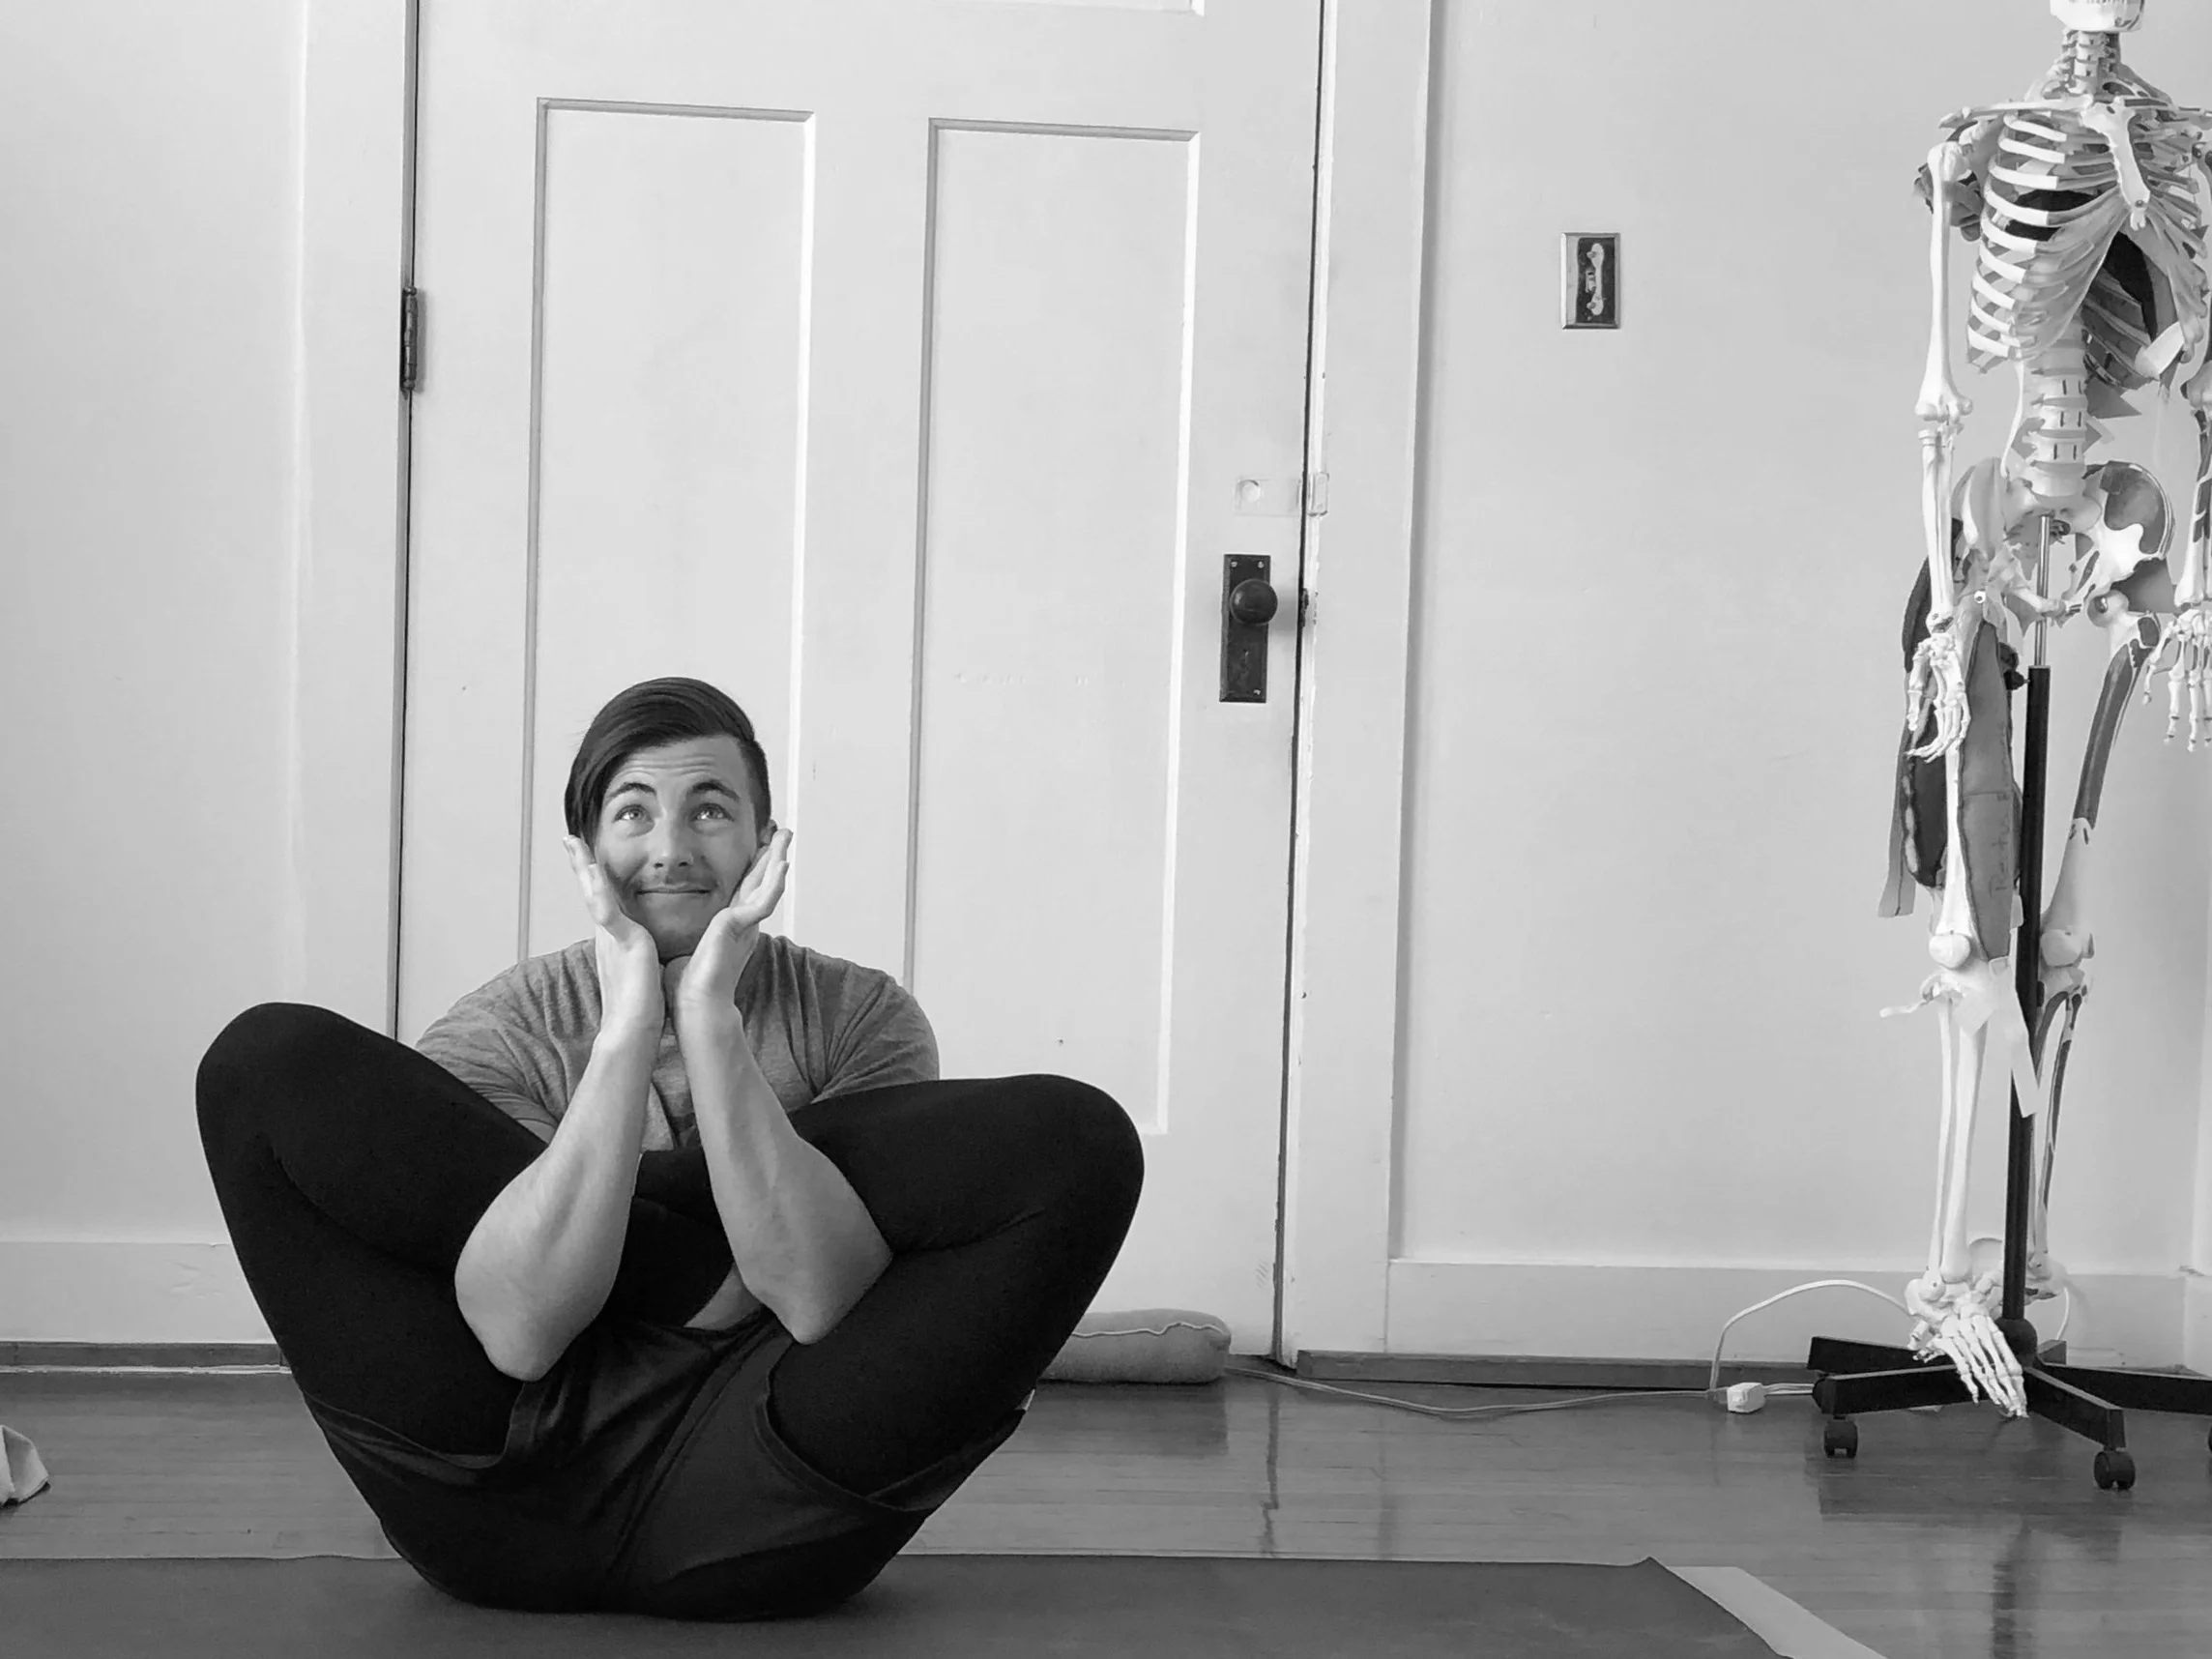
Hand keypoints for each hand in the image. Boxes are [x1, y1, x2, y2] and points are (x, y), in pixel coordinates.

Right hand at [564, 835, 663, 1034]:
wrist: (633, 1028)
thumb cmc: (640, 1003)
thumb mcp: (642, 965)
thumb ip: (639, 950)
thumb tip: (647, 945)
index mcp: (613, 937)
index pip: (601, 898)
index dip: (592, 875)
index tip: (586, 853)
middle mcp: (607, 934)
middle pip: (590, 890)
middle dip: (581, 863)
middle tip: (569, 838)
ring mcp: (611, 938)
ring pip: (594, 895)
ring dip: (584, 869)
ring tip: (575, 845)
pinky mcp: (622, 943)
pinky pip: (608, 914)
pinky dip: (599, 894)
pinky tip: (594, 875)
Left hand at [673, 828, 793, 1015]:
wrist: (695, 1004)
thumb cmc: (688, 982)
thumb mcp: (685, 940)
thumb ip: (684, 924)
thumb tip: (662, 915)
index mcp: (730, 924)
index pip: (746, 886)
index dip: (755, 864)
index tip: (760, 843)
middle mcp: (743, 922)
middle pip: (761, 880)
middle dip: (772, 854)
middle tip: (782, 830)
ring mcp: (746, 925)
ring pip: (768, 884)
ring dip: (778, 859)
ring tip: (785, 836)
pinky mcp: (744, 927)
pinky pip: (765, 900)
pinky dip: (775, 882)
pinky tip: (782, 864)